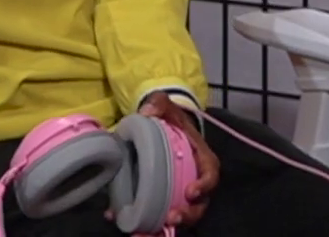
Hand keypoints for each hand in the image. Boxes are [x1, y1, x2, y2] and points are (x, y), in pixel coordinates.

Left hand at [140, 92, 217, 227]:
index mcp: (202, 159)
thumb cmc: (170, 121)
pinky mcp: (164, 199)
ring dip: (166, 224)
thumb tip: (147, 111)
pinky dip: (139, 220)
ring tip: (148, 229)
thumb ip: (159, 103)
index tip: (191, 192)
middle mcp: (195, 181)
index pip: (210, 175)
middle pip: (199, 205)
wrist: (161, 130)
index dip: (204, 185)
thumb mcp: (166, 106)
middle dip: (187, 214)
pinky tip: (117, 218)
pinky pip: (156, 213)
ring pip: (180, 214)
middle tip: (172, 217)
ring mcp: (179, 193)